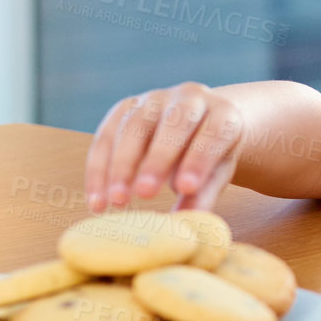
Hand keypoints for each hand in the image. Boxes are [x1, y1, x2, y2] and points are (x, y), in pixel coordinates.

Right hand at [85, 82, 244, 212]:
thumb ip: (205, 194)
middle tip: (145, 194)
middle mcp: (189, 98)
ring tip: (117, 201)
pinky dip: (99, 169)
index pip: (214, 133)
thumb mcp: (217, 172)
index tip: (186, 189)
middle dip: (158, 159)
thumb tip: (190, 222)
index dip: (199, 159)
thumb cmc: (211, 154)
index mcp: (223, 112)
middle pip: (173, 123)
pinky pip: (106, 136)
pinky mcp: (125, 108)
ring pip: (133, 126)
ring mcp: (154, 99)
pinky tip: (98, 200)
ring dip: (121, 166)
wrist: (198, 122)